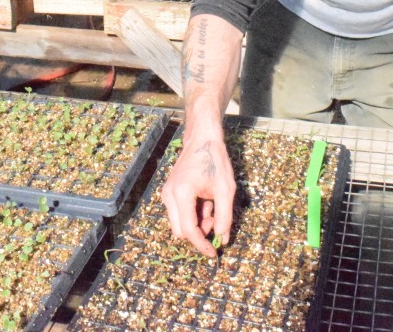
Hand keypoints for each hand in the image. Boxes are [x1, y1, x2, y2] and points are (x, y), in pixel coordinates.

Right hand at [160, 136, 236, 257]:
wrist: (202, 140)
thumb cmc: (215, 161)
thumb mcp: (226, 190)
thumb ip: (224, 217)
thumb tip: (222, 239)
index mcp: (182, 194)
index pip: (188, 230)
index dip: (201, 245)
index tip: (213, 253)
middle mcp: (169, 196)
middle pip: (180, 231)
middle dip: (199, 233)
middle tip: (215, 220)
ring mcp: (167, 194)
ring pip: (179, 224)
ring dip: (196, 223)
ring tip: (211, 207)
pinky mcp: (169, 193)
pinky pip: (179, 214)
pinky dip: (192, 215)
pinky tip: (205, 202)